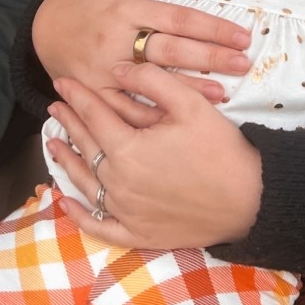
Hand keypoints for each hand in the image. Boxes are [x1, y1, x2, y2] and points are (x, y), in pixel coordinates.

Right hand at [30, 0, 251, 97]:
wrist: (45, 29)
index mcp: (126, 7)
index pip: (177, 17)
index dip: (211, 27)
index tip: (241, 36)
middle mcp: (116, 38)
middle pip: (170, 50)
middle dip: (210, 58)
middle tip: (242, 64)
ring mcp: (105, 68)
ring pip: (152, 82)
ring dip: (189, 90)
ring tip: (222, 94)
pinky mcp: (95, 91)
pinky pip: (126, 107)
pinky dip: (153, 114)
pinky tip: (178, 118)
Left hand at [48, 66, 262, 251]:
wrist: (250, 200)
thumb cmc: (222, 150)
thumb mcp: (190, 104)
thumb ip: (151, 81)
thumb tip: (119, 70)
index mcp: (128, 150)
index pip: (94, 116)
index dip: (77, 96)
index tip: (62, 82)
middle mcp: (119, 183)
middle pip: (86, 147)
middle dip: (69, 122)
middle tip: (55, 106)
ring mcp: (126, 212)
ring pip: (86, 183)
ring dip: (67, 161)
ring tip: (54, 144)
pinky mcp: (138, 233)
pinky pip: (99, 226)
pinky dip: (79, 215)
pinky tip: (67, 202)